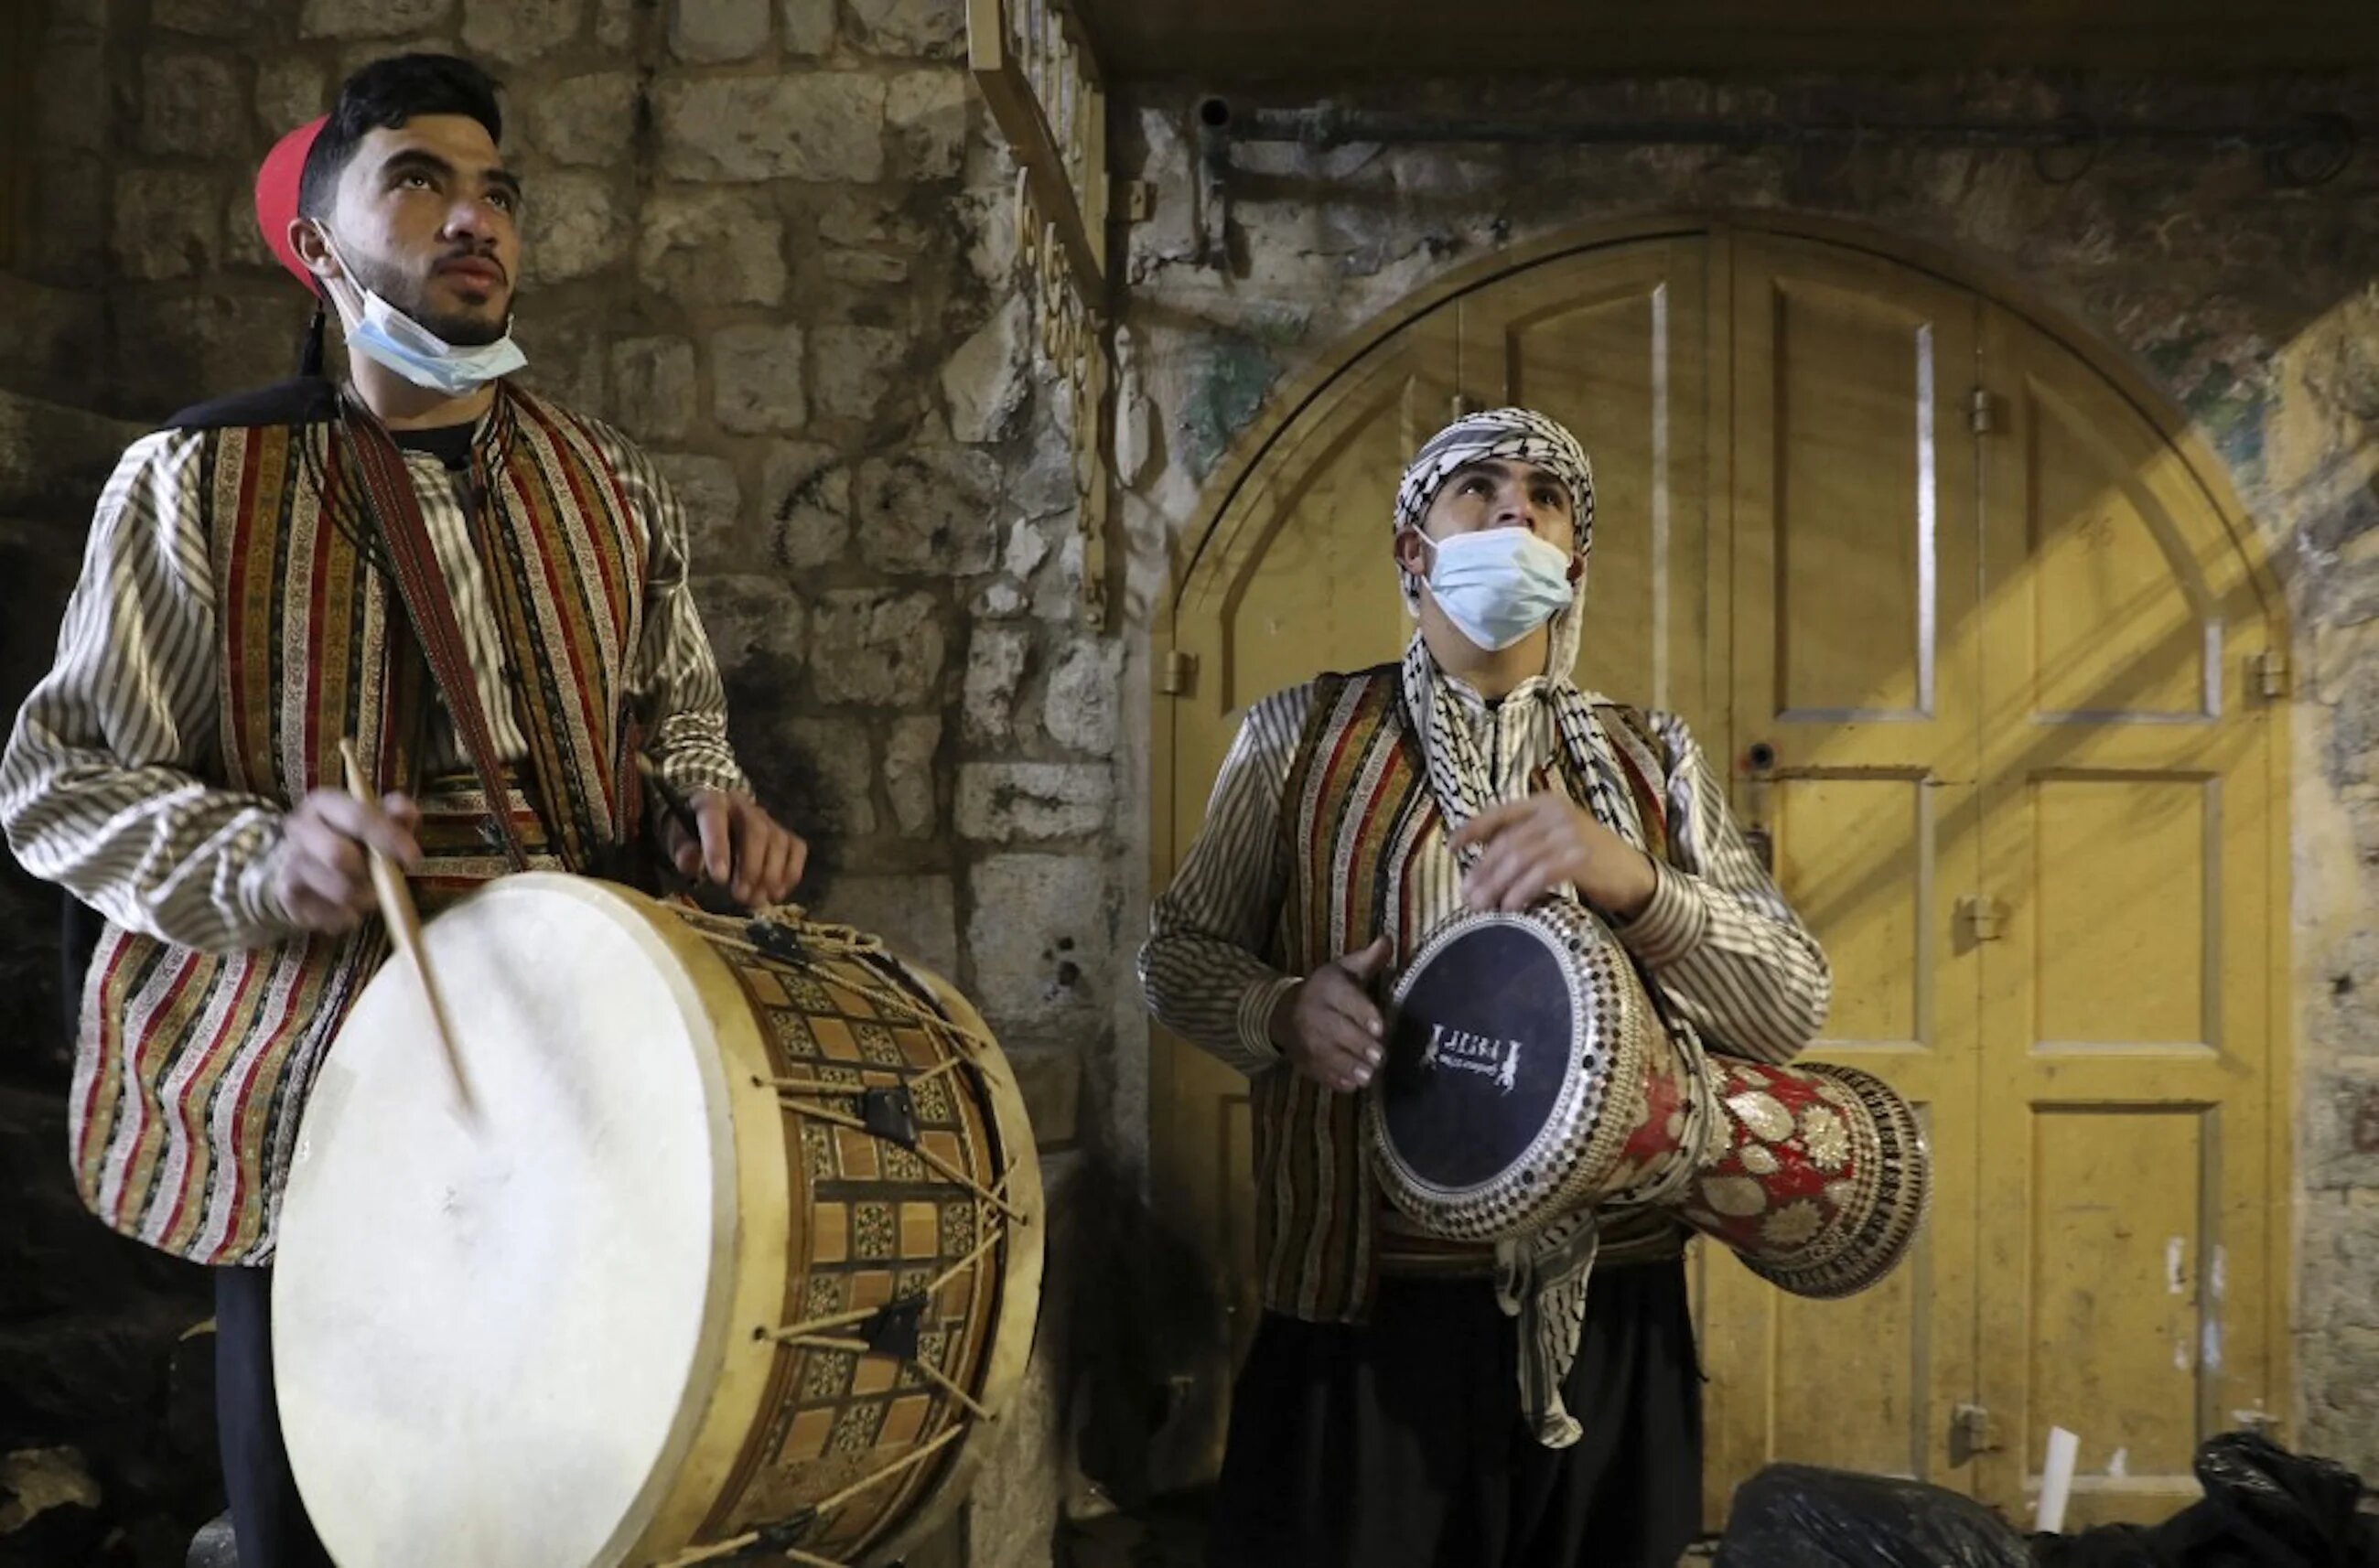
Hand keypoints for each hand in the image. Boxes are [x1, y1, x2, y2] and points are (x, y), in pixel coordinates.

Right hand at [272, 789, 421, 934]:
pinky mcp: (287, 894)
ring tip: (368, 893)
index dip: (389, 837)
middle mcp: (299, 828)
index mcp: (323, 803)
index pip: (357, 817)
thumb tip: (409, 811)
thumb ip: (394, 813)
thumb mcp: (374, 820)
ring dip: (364, 898)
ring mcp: (289, 862)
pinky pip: (329, 915)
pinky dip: (348, 916)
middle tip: (387, 881)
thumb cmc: (347, 837)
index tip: (414, 857)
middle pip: (338, 855)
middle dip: (371, 873)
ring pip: (338, 890)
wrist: (297, 862)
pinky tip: (348, 906)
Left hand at [663, 789, 807, 906]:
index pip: (715, 818)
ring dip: (771, 875)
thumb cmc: (691, 832)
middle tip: (741, 896)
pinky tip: (776, 893)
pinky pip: (796, 849)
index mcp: (710, 802)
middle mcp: (743, 805)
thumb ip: (682, 850)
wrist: (710, 819)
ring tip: (757, 901)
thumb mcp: (677, 839)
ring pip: (778, 841)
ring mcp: (766, 818)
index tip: (719, 879)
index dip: (718, 848)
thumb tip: (692, 862)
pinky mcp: (783, 832)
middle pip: (756, 831)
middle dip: (751, 867)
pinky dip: (790, 873)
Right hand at [1268, 936, 1391, 1092]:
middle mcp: (1311, 1012)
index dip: (1362, 1012)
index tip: (1380, 1026)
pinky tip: (1351, 1085)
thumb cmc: (1327, 990)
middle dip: (1357, 1043)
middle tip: (1380, 1055)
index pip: (1344, 998)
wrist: (1284, 1012)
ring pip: (1326, 1054)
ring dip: (1347, 1066)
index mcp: (1325, 986)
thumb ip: (1369, 960)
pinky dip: (1334, 1080)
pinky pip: (1317, 1072)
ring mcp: (1304, 1039)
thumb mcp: (1345, 971)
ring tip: (1368, 1075)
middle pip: (1334, 1029)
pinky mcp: (1303, 1061)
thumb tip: (1388, 940)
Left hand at [1450, 793, 1657, 916]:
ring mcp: (1570, 834)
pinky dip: (1521, 891)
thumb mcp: (1554, 839)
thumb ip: (1523, 840)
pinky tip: (1511, 906)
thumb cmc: (1589, 860)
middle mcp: (1556, 813)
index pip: (1500, 813)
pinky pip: (1541, 875)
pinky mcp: (1581, 857)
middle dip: (1482, 870)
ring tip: (1481, 906)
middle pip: (1507, 842)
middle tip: (1466, 895)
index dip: (1472, 829)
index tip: (1451, 848)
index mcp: (1545, 803)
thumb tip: (1479, 859)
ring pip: (1519, 859)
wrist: (1635, 875)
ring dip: (1496, 885)